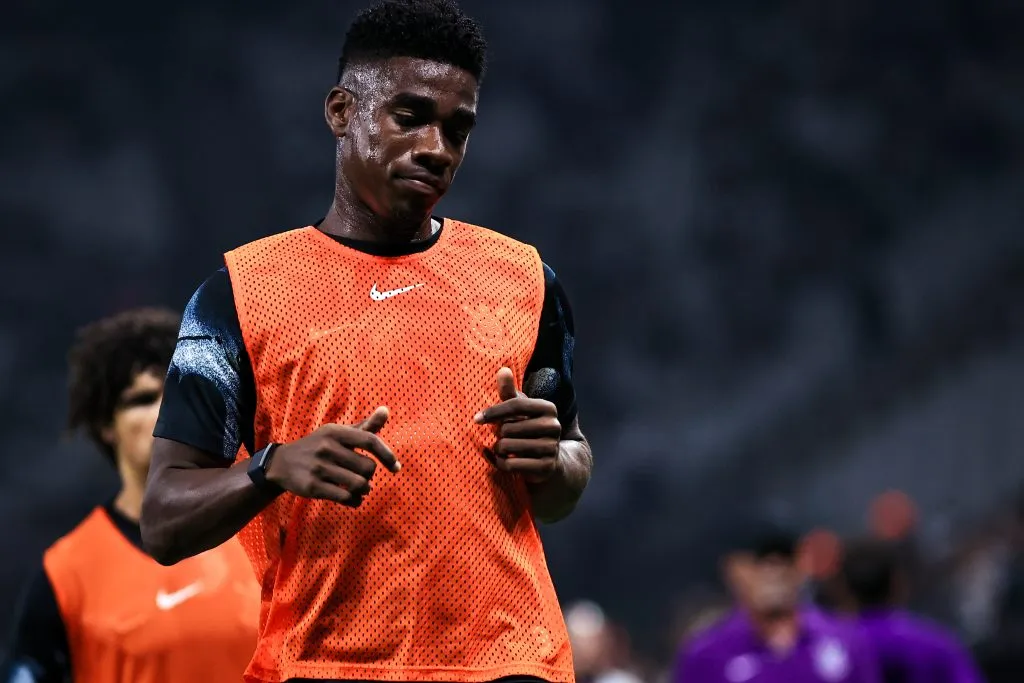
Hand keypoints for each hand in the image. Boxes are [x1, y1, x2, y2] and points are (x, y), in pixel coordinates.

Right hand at [265, 407, 400, 506]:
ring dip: (365, 490)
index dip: (387, 455)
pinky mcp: (312, 486)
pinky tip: (353, 498)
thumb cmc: (320, 446)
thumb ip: (364, 426)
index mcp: (336, 432)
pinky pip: (346, 497)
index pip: (370, 441)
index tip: (396, 467)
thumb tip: (386, 410)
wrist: (282, 463)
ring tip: (361, 488)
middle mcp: (326, 447)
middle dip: (370, 476)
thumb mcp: (338, 433)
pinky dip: (355, 501)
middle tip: (363, 476)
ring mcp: (318, 467)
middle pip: (368, 467)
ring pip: (359, 485)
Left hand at [474, 367, 561, 483]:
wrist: (550, 460)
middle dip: (499, 434)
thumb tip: (502, 369)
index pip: (515, 405)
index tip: (476, 419)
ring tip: (502, 448)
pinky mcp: (546, 467)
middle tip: (502, 437)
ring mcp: (551, 448)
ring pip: (508, 446)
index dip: (493, 411)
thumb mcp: (520, 410)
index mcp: (548, 408)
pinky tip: (501, 460)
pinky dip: (500, 463)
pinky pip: (511, 465)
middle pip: (509, 428)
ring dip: (498, 449)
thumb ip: (509, 392)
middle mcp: (553, 426)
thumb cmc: (529, 428)